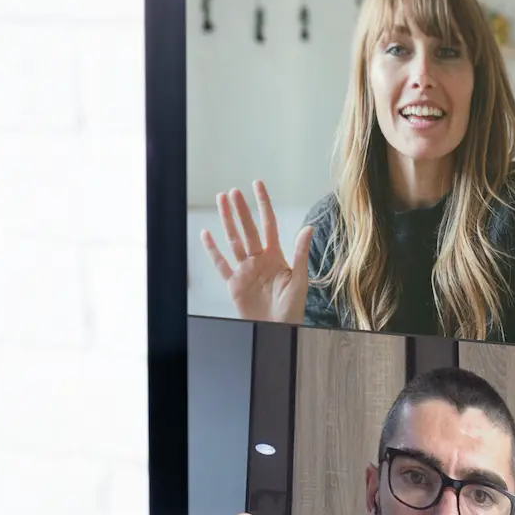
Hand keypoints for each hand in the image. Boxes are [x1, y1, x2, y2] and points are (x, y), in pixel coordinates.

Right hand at [203, 181, 312, 323]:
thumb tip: (308, 227)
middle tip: (232, 192)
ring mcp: (245, 270)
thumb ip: (300, 252)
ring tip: (220, 201)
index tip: (257, 185)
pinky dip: (212, 250)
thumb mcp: (300, 279)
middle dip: (240, 210)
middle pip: (247, 229)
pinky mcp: (234, 284)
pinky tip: (206, 235)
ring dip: (226, 221)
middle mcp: (258, 259)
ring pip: (233, 240)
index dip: (263, 204)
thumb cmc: (292, 308)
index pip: (268, 224)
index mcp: (275, 256)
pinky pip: (221, 264)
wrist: (278, 329)